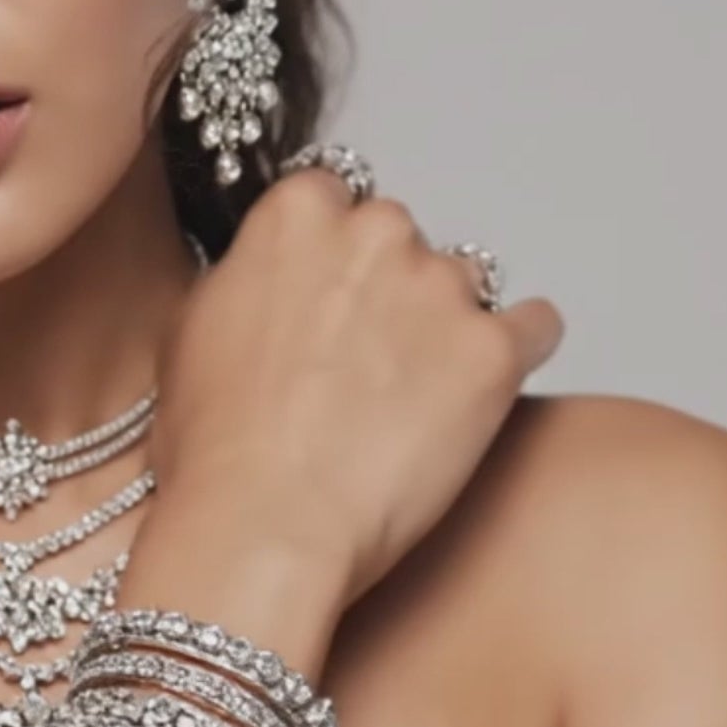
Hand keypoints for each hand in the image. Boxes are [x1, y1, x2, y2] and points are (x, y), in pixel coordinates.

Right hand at [145, 165, 564, 612]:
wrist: (264, 527)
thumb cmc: (216, 450)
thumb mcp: (190, 333)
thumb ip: (245, 280)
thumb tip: (267, 283)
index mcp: (296, 214)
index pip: (333, 199)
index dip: (328, 258)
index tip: (324, 299)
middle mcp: (377, 231)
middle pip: (400, 239)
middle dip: (388, 290)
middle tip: (359, 364)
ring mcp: (443, 289)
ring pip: (465, 284)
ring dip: (445, 326)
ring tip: (411, 400)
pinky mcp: (495, 352)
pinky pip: (536, 327)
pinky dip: (517, 352)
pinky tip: (483, 392)